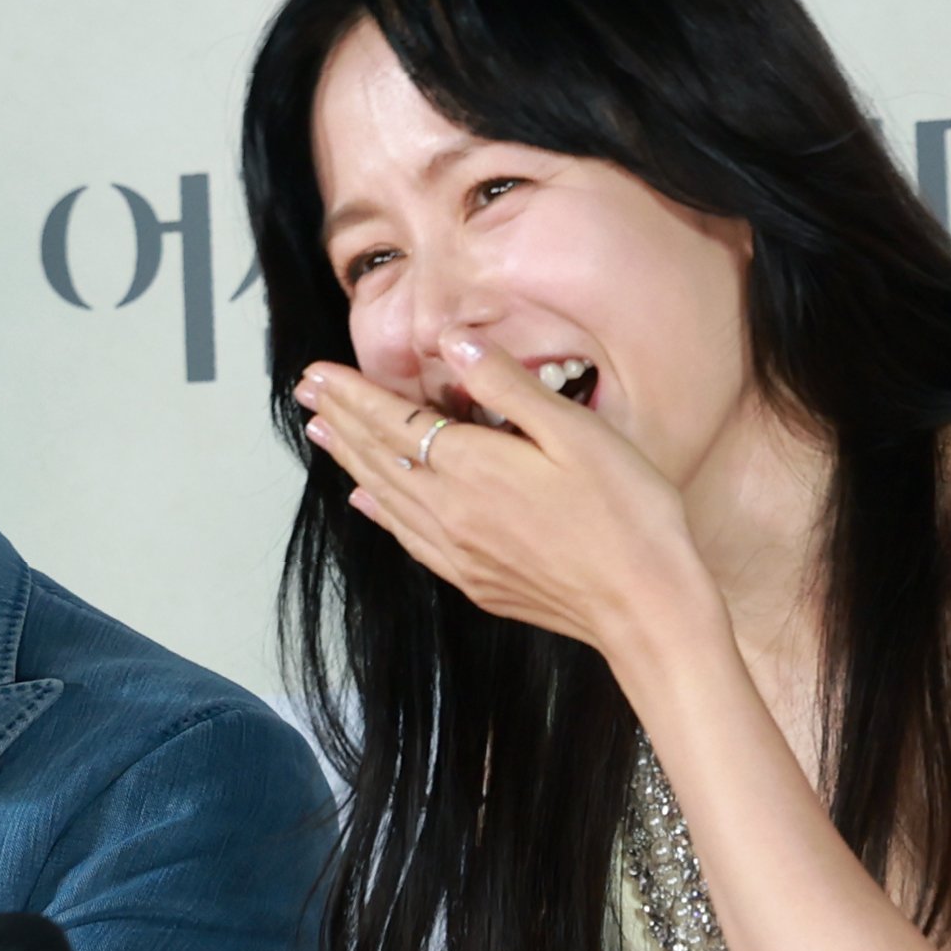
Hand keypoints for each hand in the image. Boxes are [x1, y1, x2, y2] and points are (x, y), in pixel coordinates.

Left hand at [295, 337, 694, 653]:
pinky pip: (408, 538)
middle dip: (341, 420)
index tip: (317, 373)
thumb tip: (452, 344)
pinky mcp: (473, 581)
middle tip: (305, 393)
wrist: (646, 607)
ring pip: (386, 497)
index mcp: (472, 468)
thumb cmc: (626, 513)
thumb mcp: (576, 433)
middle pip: (379, 457)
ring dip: (350, 461)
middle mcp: (450, 513)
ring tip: (321, 434)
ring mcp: (457, 553)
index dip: (352, 394)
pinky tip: (365, 501)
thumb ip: (507, 387)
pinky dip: (379, 511)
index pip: (393, 421)